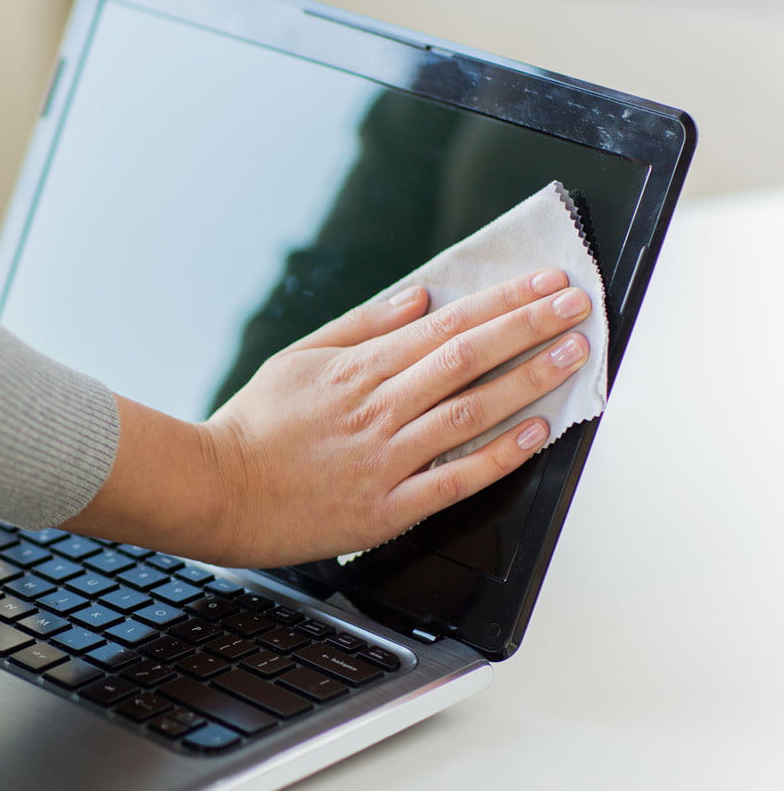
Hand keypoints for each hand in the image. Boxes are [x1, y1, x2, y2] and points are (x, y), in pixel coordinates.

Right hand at [66, 268, 590, 566]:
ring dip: (528, 379)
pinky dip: (499, 455)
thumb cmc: (251, 427)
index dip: (503, 301)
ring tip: (572, 354)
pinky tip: (535, 432)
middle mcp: (378, 408)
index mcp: (356, 369)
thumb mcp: (297, 358)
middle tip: (576, 304)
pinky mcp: (387, 507)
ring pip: (471, 411)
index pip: (446, 326)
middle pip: (468, 359)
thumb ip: (360, 326)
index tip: (545, 283)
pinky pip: (455, 478)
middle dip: (530, 326)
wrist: (215, 491)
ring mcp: (385, 458)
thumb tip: (418, 297)